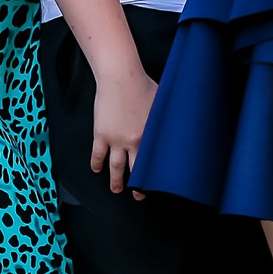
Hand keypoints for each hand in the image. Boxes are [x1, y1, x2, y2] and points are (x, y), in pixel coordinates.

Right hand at [89, 67, 156, 194]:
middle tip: (137, 196)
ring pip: (114, 166)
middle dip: (136, 186)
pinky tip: (96, 169)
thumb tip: (176, 120)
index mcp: (148, 136)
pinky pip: (97, 154)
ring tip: (115, 189)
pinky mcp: (101, 133)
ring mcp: (115, 139)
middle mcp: (132, 142)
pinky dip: (96, 163)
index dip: (152, 176)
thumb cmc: (142, 85)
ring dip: (115, 180)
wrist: (120, 77)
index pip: (151, 163)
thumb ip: (164, 117)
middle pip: (134, 169)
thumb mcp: (161, 103)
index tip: (154, 185)